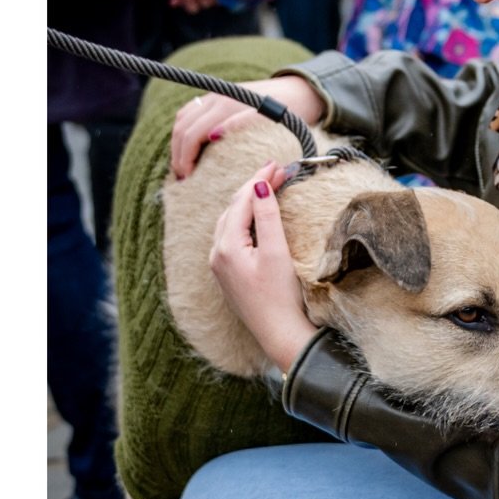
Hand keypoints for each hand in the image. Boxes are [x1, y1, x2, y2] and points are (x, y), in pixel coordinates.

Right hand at [169, 75, 326, 179]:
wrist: (299, 92)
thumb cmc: (290, 114)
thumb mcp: (271, 124)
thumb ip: (242, 127)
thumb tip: (212, 136)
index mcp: (226, 106)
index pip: (191, 135)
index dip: (185, 159)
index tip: (187, 180)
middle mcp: (216, 98)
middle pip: (182, 128)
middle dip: (178, 154)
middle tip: (182, 179)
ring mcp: (214, 95)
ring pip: (182, 119)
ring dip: (177, 143)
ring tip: (182, 166)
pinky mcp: (216, 96)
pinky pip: (189, 112)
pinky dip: (183, 130)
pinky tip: (187, 148)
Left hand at [209, 161, 317, 371]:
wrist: (280, 334)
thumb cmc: (281, 297)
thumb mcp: (277, 253)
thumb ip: (267, 217)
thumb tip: (259, 187)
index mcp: (226, 247)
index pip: (242, 201)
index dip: (260, 180)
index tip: (277, 164)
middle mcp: (217, 255)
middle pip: (233, 209)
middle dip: (253, 188)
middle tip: (276, 171)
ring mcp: (220, 266)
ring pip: (230, 222)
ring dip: (246, 203)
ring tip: (266, 188)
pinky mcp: (228, 275)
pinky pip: (230, 237)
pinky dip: (243, 221)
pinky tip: (255, 218)